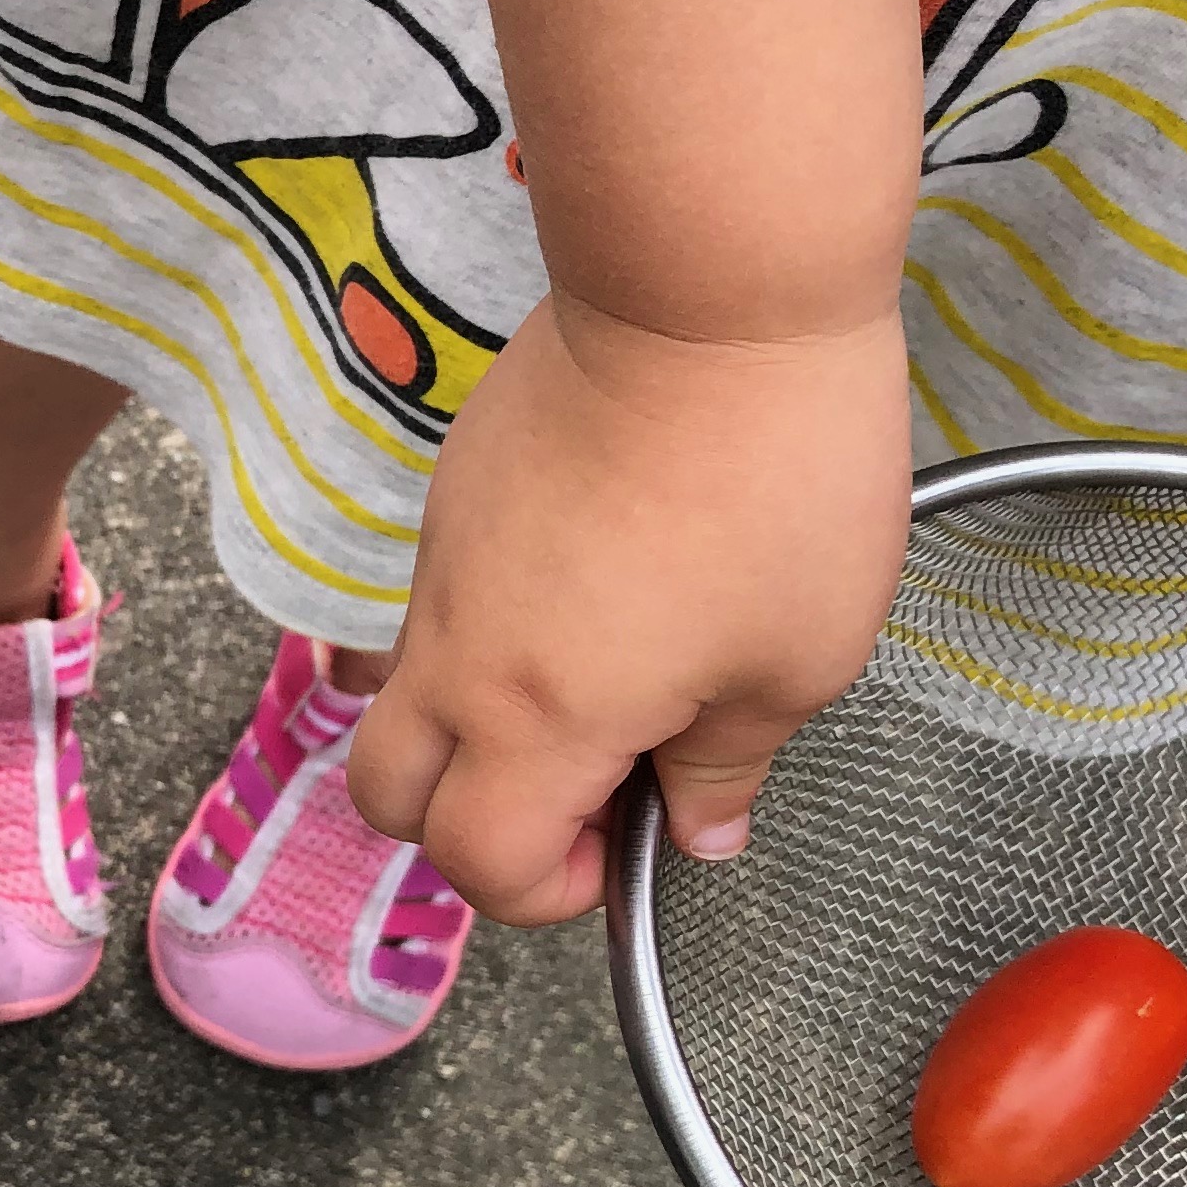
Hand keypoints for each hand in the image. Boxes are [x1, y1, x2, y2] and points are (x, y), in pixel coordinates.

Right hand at [348, 302, 915, 923]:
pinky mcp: (456, 495)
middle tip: (583, 792)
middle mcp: (460, 655)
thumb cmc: (775, 480)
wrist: (707, 295)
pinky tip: (600, 582)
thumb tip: (701, 829)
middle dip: (466, 828)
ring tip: (603, 681)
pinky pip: (443, 603)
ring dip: (477, 730)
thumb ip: (732, 763)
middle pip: (386, 797)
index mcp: (540, 718)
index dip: (545, 891)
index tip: (628, 848)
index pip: (477, 862)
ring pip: (407, 695)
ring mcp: (443, 567)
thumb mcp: (800, 655)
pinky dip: (492, 635)